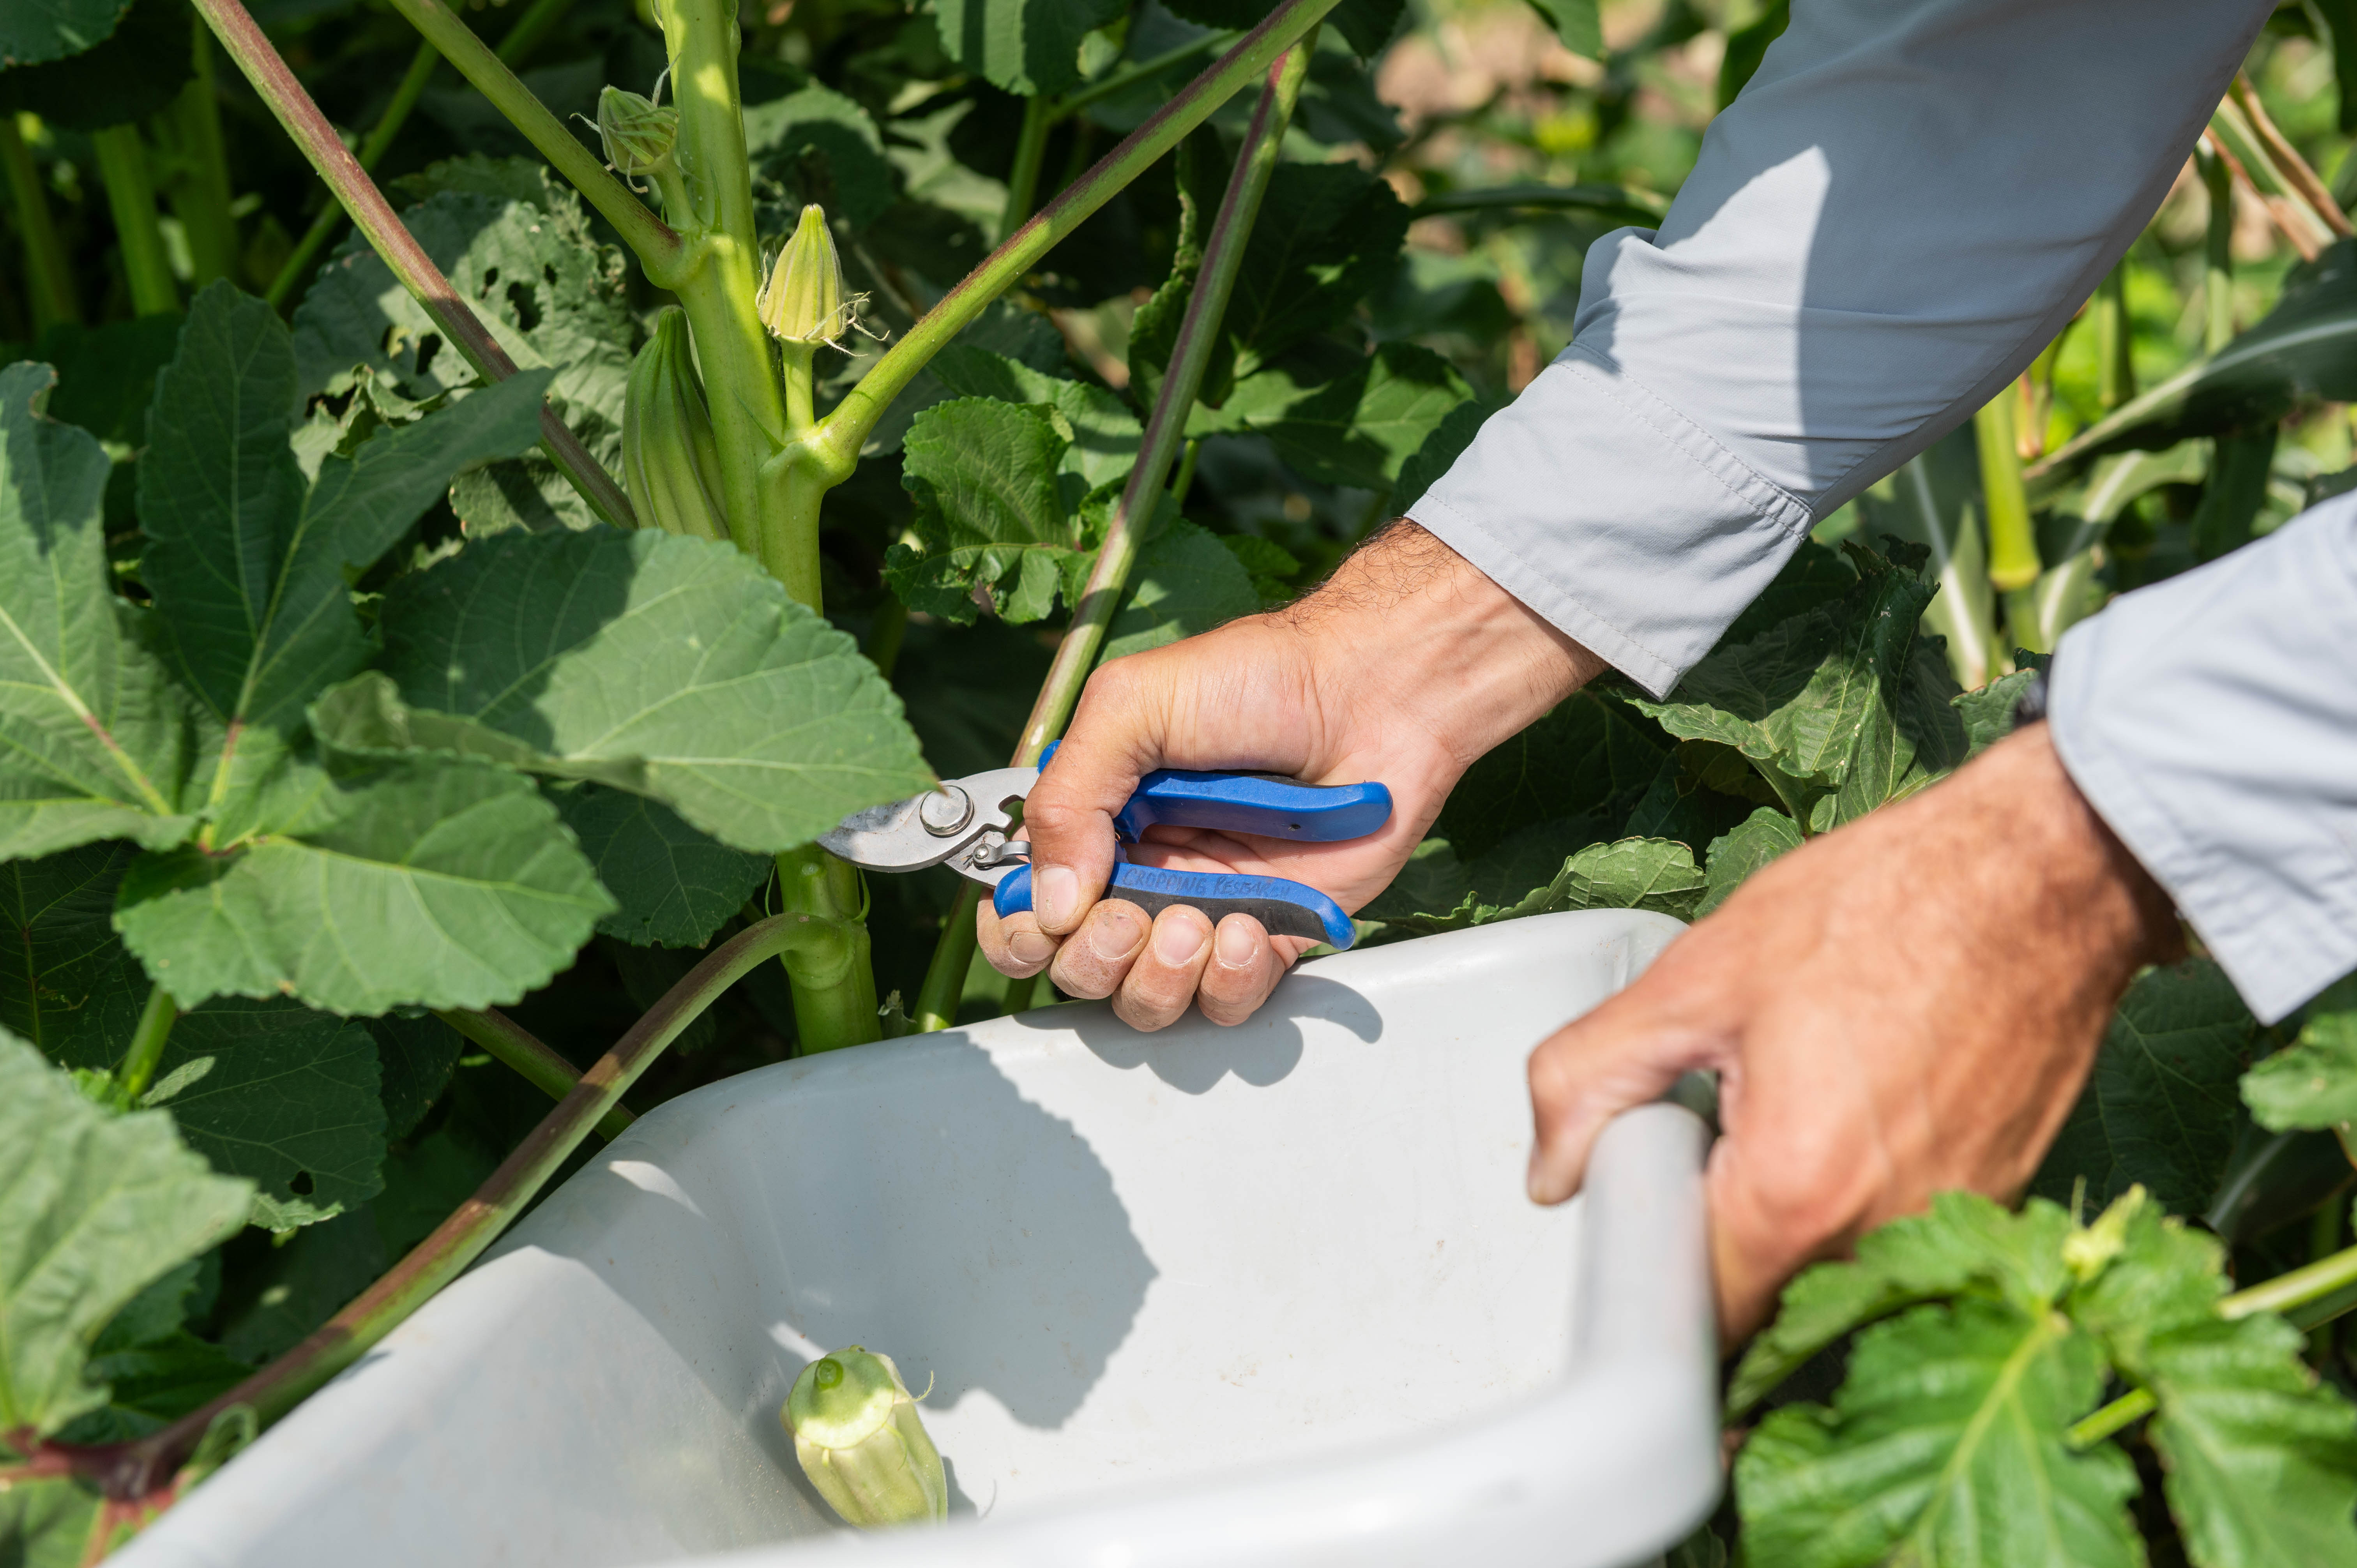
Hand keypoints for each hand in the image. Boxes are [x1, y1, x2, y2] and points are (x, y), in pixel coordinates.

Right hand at [979, 523, 1601, 1030]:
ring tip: (1198, 921)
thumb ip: (1069, 797)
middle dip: (1094, 957)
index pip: (1027, 904)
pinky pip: (1229, 1001)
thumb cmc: (1257, 680)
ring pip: (1148, 1000)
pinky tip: (1249, 930)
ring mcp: (1206, 909)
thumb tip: (1049, 900)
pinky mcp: (1272, 935)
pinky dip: (1230, 981)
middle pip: (1079, 968)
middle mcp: (1143, 872)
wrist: (1375, 691)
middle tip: (1130, 916)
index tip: (1046, 919)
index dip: (1020, 929)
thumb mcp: (1133, 707)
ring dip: (1160, 976)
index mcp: (1096, 819)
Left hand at [1523, 725, 2181, 1341]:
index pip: (1698, 1321)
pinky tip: (1851, 1100)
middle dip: (1718, 1241)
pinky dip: (1855, 1192)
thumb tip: (1553, 1169)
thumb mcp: (1694, 978)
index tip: (1640, 1228)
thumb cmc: (1882, 908)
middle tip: (1711, 1135)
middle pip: (1765, 1300)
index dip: (1652, 1285)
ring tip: (1789, 1100)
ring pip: (1831, 1271)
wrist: (2040, 876)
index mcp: (1794, 1197)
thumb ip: (1591, 1079)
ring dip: (1790, 1214)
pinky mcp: (1992, 1200)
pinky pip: (1893, 1233)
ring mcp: (1949, 1228)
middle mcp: (1880, 1238)